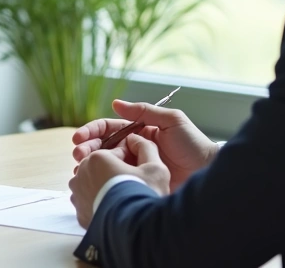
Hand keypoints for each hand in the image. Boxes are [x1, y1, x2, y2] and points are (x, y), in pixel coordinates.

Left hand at [68, 134, 169, 227]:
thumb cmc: (143, 195)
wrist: (133, 229)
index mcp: (97, 158)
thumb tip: (136, 139)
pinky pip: (89, 202)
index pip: (115, 153)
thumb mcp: (155, 167)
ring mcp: (78, 195)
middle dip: (115, 172)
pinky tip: (114, 208)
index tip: (140, 170)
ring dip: (105, 187)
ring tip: (123, 197)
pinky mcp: (79, 213)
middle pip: (102, 167)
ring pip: (93, 184)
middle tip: (132, 184)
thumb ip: (146, 147)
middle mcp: (81, 174)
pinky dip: (100, 203)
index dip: (131, 160)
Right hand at [72, 99, 218, 191]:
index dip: (92, 131)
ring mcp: (134, 165)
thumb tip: (115, 103)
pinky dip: (100, 178)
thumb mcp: (171, 121)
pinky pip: (116, 178)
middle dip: (85, 148)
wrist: (206, 171)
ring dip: (88, 164)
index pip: (109, 128)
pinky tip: (91, 180)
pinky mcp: (137, 181)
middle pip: (102, 145)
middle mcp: (133, 147)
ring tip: (79, 168)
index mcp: (138, 130)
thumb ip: (144, 111)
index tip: (79, 137)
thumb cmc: (192, 144)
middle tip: (78, 155)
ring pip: (104, 162)